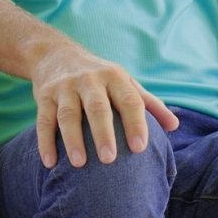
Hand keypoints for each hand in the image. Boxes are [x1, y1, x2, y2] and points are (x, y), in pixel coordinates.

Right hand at [32, 43, 178, 168]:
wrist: (54, 54)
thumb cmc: (98, 76)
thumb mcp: (123, 81)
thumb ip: (148, 102)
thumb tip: (174, 126)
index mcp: (113, 77)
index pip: (128, 100)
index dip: (135, 123)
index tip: (140, 148)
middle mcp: (88, 80)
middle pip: (97, 107)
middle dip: (103, 133)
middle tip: (109, 159)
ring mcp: (64, 87)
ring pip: (67, 114)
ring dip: (72, 138)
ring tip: (79, 163)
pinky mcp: (43, 95)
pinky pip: (43, 120)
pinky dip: (45, 141)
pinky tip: (49, 161)